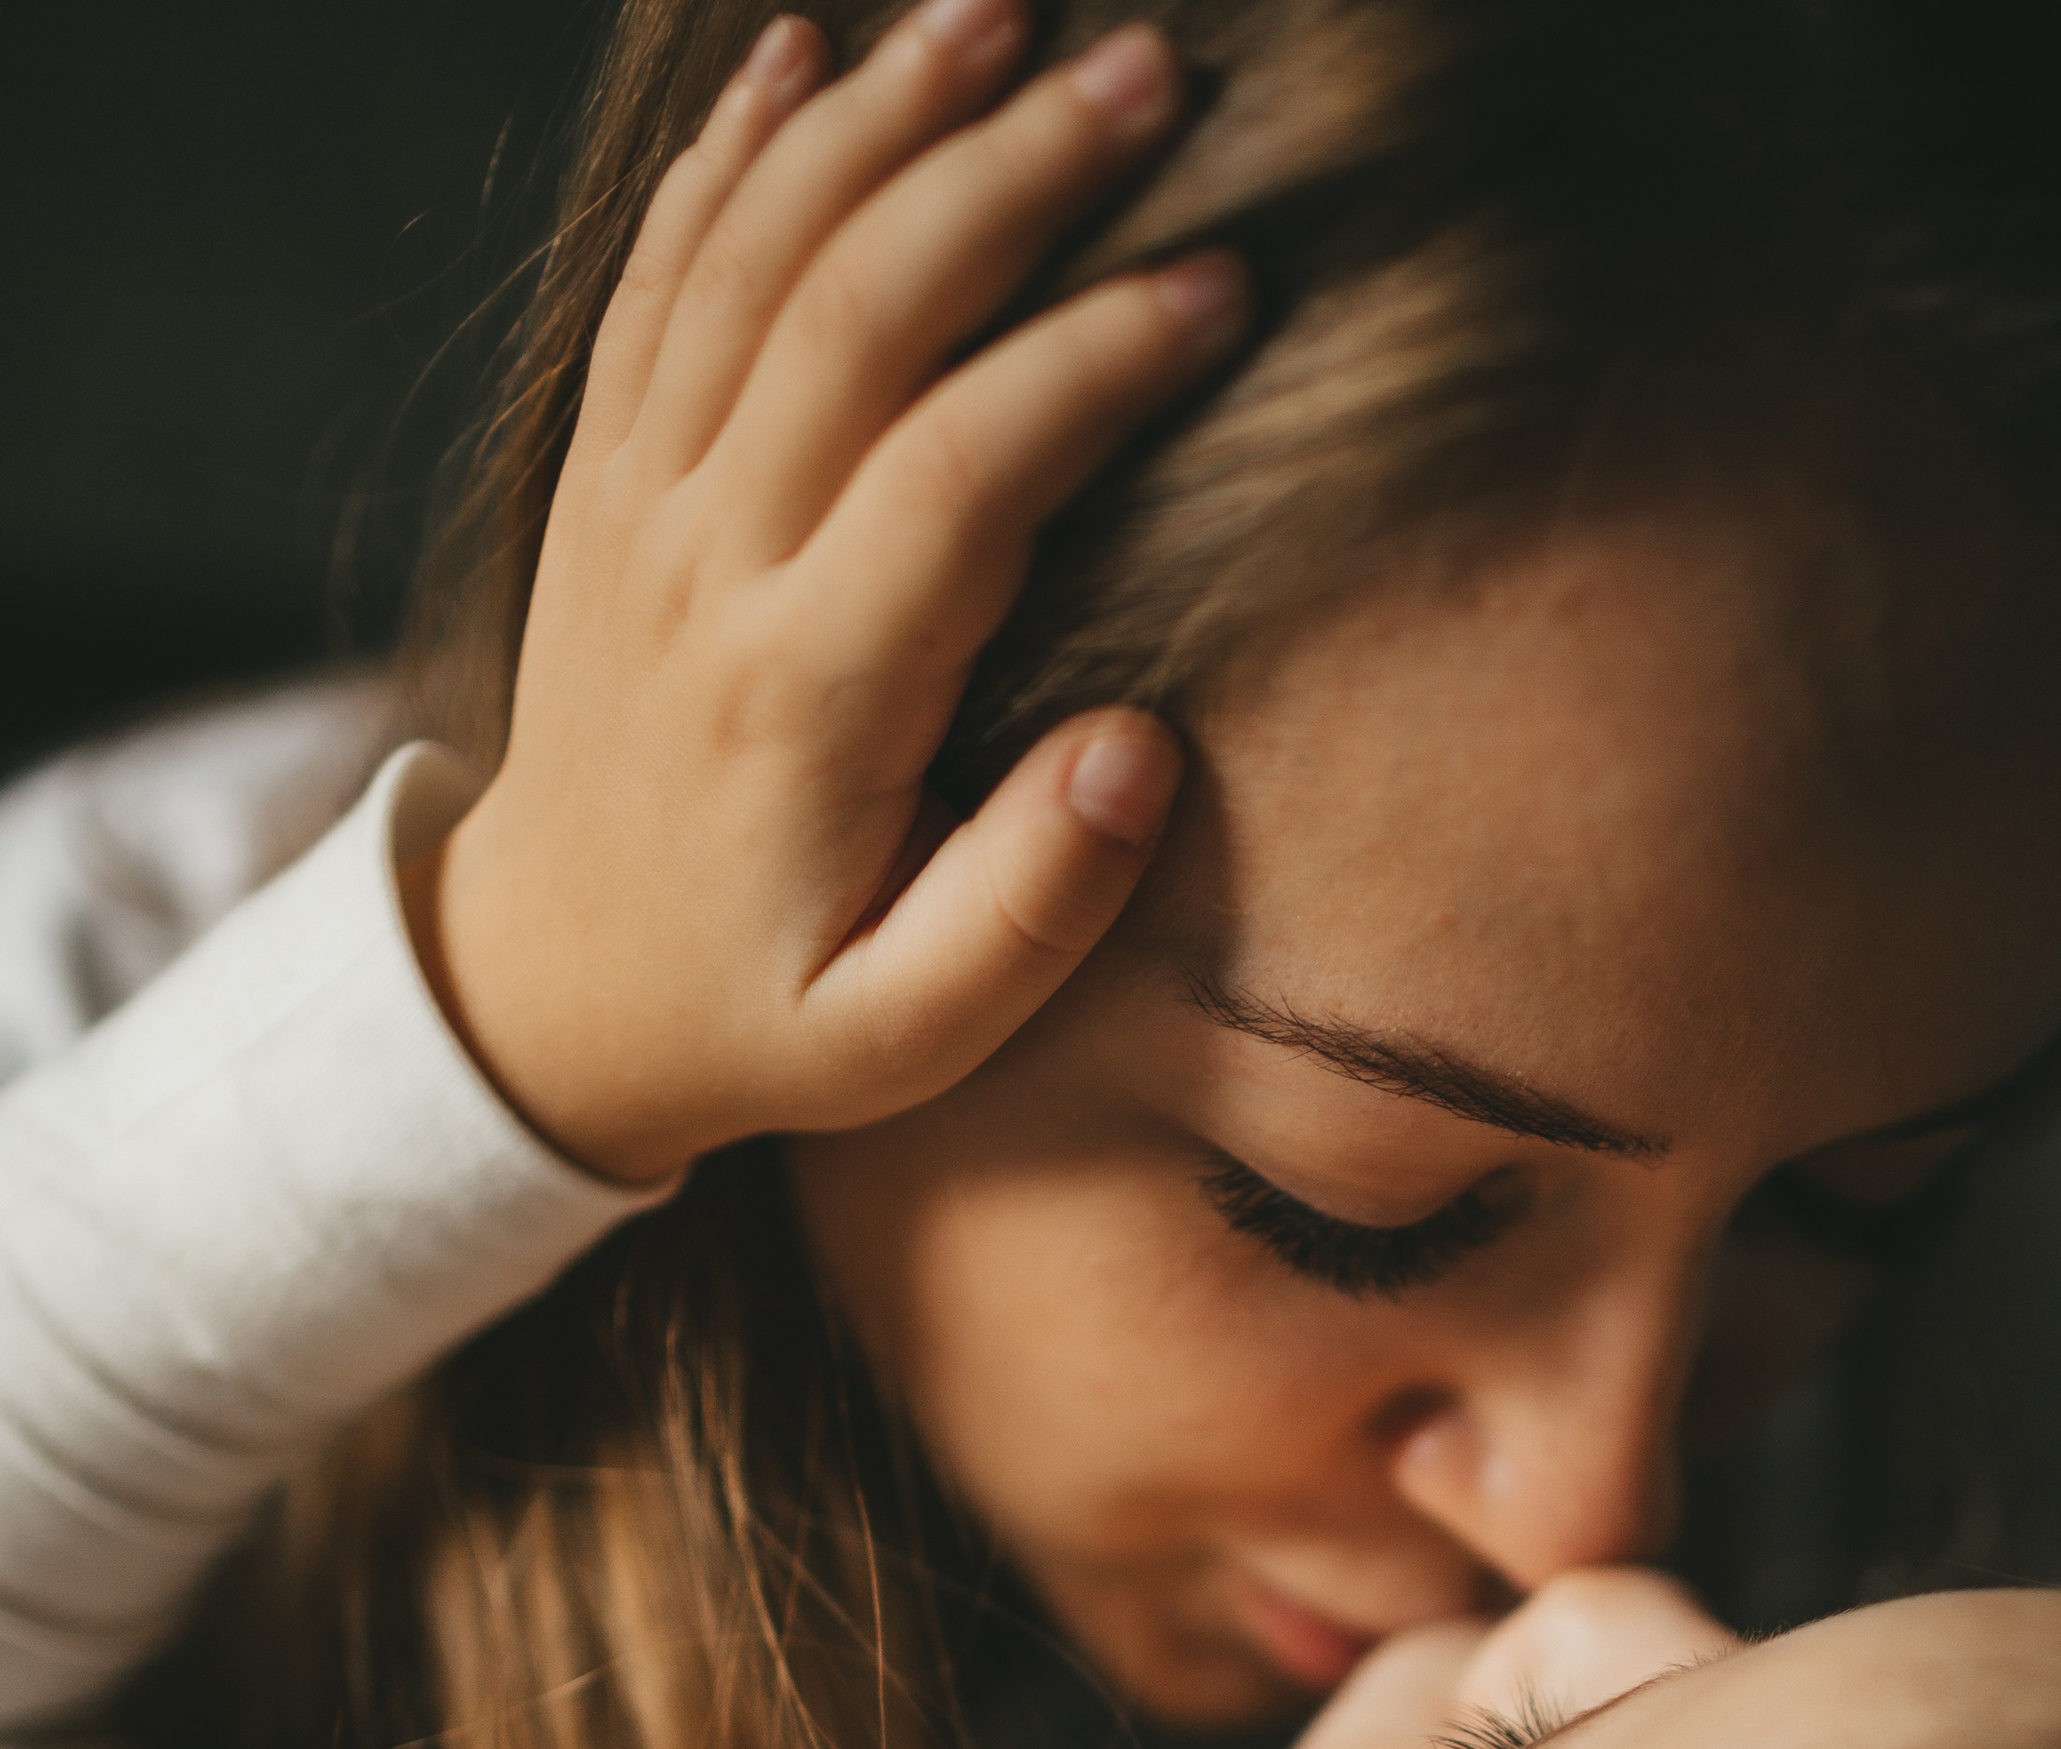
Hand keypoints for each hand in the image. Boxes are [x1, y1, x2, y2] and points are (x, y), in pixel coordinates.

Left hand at [410, 3, 1246, 1180]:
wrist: (546, 990)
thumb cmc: (755, 1012)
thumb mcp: (900, 1038)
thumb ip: (1027, 913)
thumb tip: (1140, 751)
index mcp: (802, 700)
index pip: (956, 476)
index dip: (1089, 366)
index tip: (1217, 290)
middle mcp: (704, 570)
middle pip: (855, 312)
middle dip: (1008, 175)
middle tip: (1150, 77)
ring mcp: (637, 502)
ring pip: (754, 257)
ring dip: (882, 118)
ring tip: (1006, 14)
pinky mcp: (604, 471)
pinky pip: (660, 274)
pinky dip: (731, 150)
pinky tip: (809, 48)